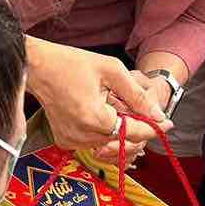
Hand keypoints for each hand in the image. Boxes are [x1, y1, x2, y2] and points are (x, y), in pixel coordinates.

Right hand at [27, 39, 169, 159]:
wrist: (37, 66)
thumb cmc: (71, 63)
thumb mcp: (112, 71)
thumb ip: (138, 95)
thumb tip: (158, 116)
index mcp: (94, 118)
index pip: (132, 132)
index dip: (153, 128)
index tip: (167, 123)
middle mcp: (81, 135)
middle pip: (122, 141)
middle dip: (136, 127)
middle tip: (144, 111)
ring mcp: (71, 140)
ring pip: (109, 143)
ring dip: (119, 128)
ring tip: (115, 104)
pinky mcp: (65, 140)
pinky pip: (93, 141)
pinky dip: (103, 130)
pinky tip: (101, 111)